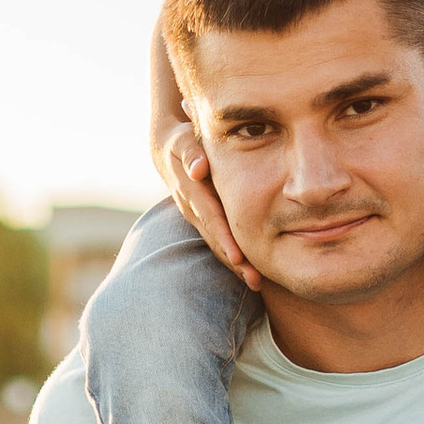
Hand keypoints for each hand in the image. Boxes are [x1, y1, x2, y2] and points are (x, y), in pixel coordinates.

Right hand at [156, 125, 260, 288]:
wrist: (167, 151)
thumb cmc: (181, 142)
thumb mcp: (182, 141)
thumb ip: (191, 152)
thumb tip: (198, 170)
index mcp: (191, 192)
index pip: (210, 218)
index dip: (224, 238)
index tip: (238, 257)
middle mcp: (193, 210)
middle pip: (215, 239)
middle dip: (234, 261)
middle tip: (255, 280)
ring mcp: (197, 218)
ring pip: (216, 244)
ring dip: (235, 265)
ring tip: (257, 283)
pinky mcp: (204, 220)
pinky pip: (218, 240)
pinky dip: (233, 256)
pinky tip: (251, 272)